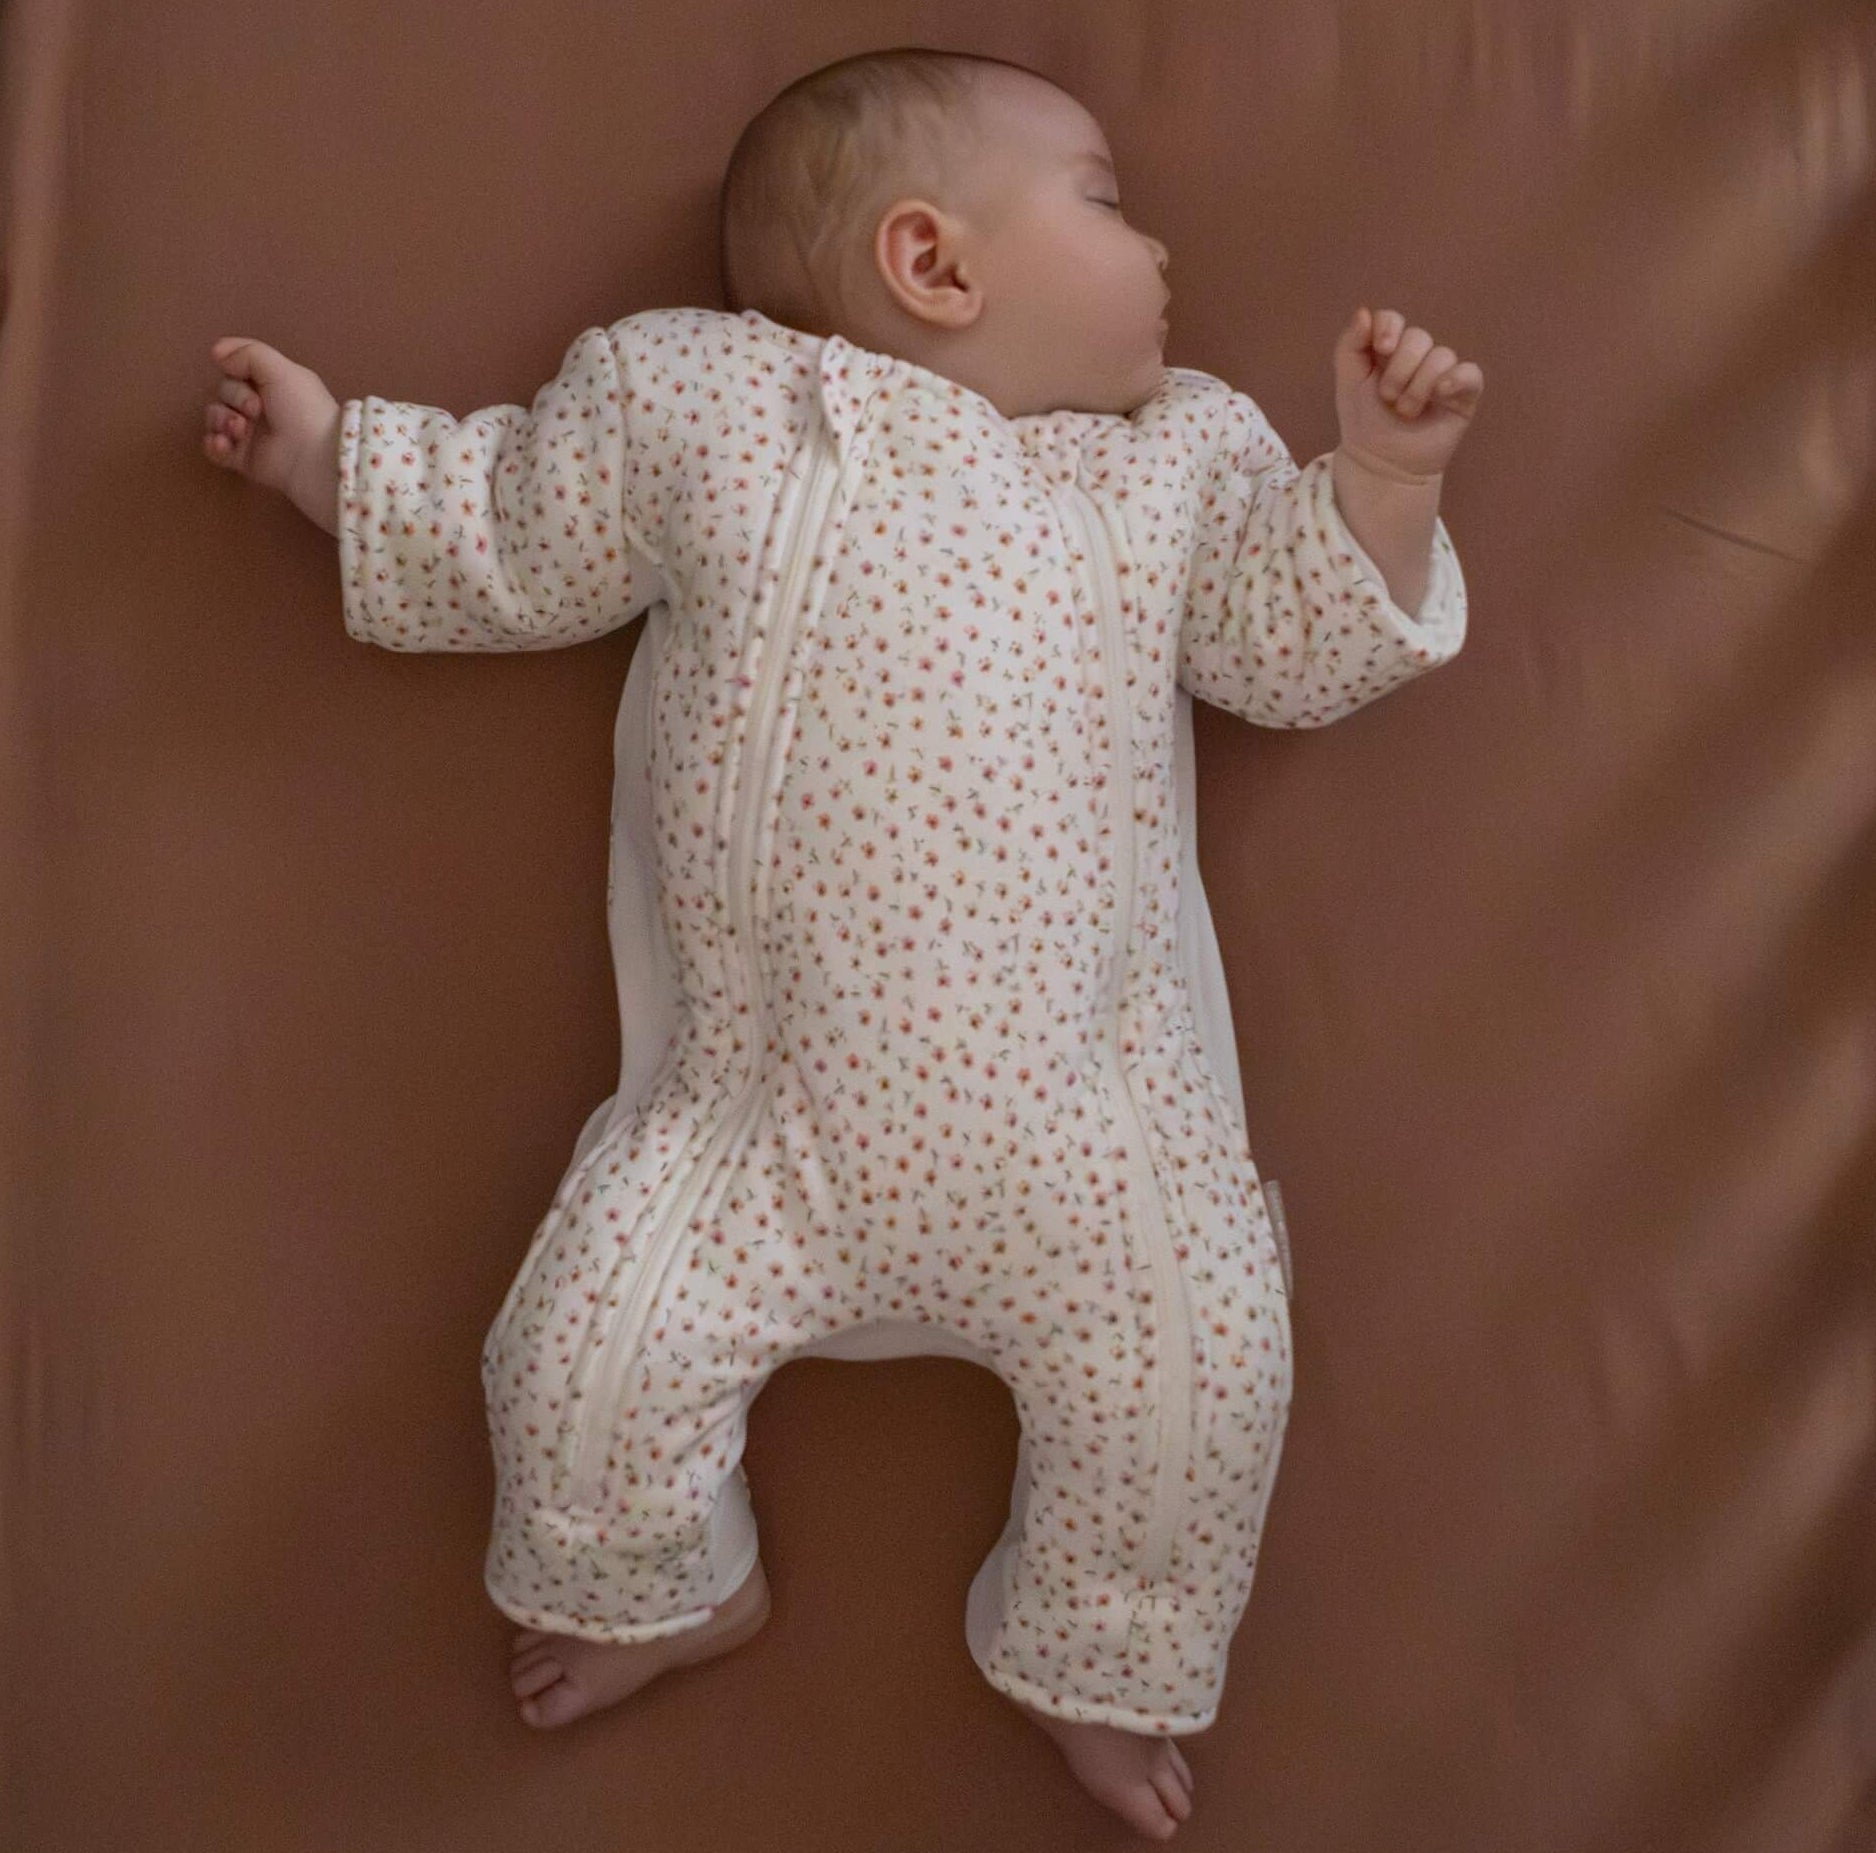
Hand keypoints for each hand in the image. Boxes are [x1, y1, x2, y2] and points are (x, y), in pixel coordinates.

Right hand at [203, 336, 341, 529]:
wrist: (313, 458)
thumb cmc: (302, 409)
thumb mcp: (281, 370)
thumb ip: (249, 353)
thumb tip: (217, 352)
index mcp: (272, 383)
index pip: (237, 367)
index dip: (232, 365)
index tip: (232, 367)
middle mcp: (260, 406)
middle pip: (224, 390)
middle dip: (234, 396)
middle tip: (256, 410)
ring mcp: (250, 433)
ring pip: (216, 417)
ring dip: (222, 420)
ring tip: (241, 431)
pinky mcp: (242, 458)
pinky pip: (214, 447)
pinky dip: (215, 444)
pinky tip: (224, 444)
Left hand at [1331, 307, 1482, 484]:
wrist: (1380, 463)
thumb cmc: (1364, 423)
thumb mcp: (1348, 382)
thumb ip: (1350, 345)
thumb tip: (1364, 311)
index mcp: (1389, 350)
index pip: (1393, 319)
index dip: (1389, 327)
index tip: (1381, 349)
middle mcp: (1417, 358)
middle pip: (1418, 337)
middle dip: (1399, 369)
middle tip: (1387, 397)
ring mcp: (1442, 375)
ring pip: (1442, 355)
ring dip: (1418, 386)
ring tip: (1405, 412)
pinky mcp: (1463, 394)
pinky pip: (1470, 374)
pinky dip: (1455, 379)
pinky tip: (1439, 394)